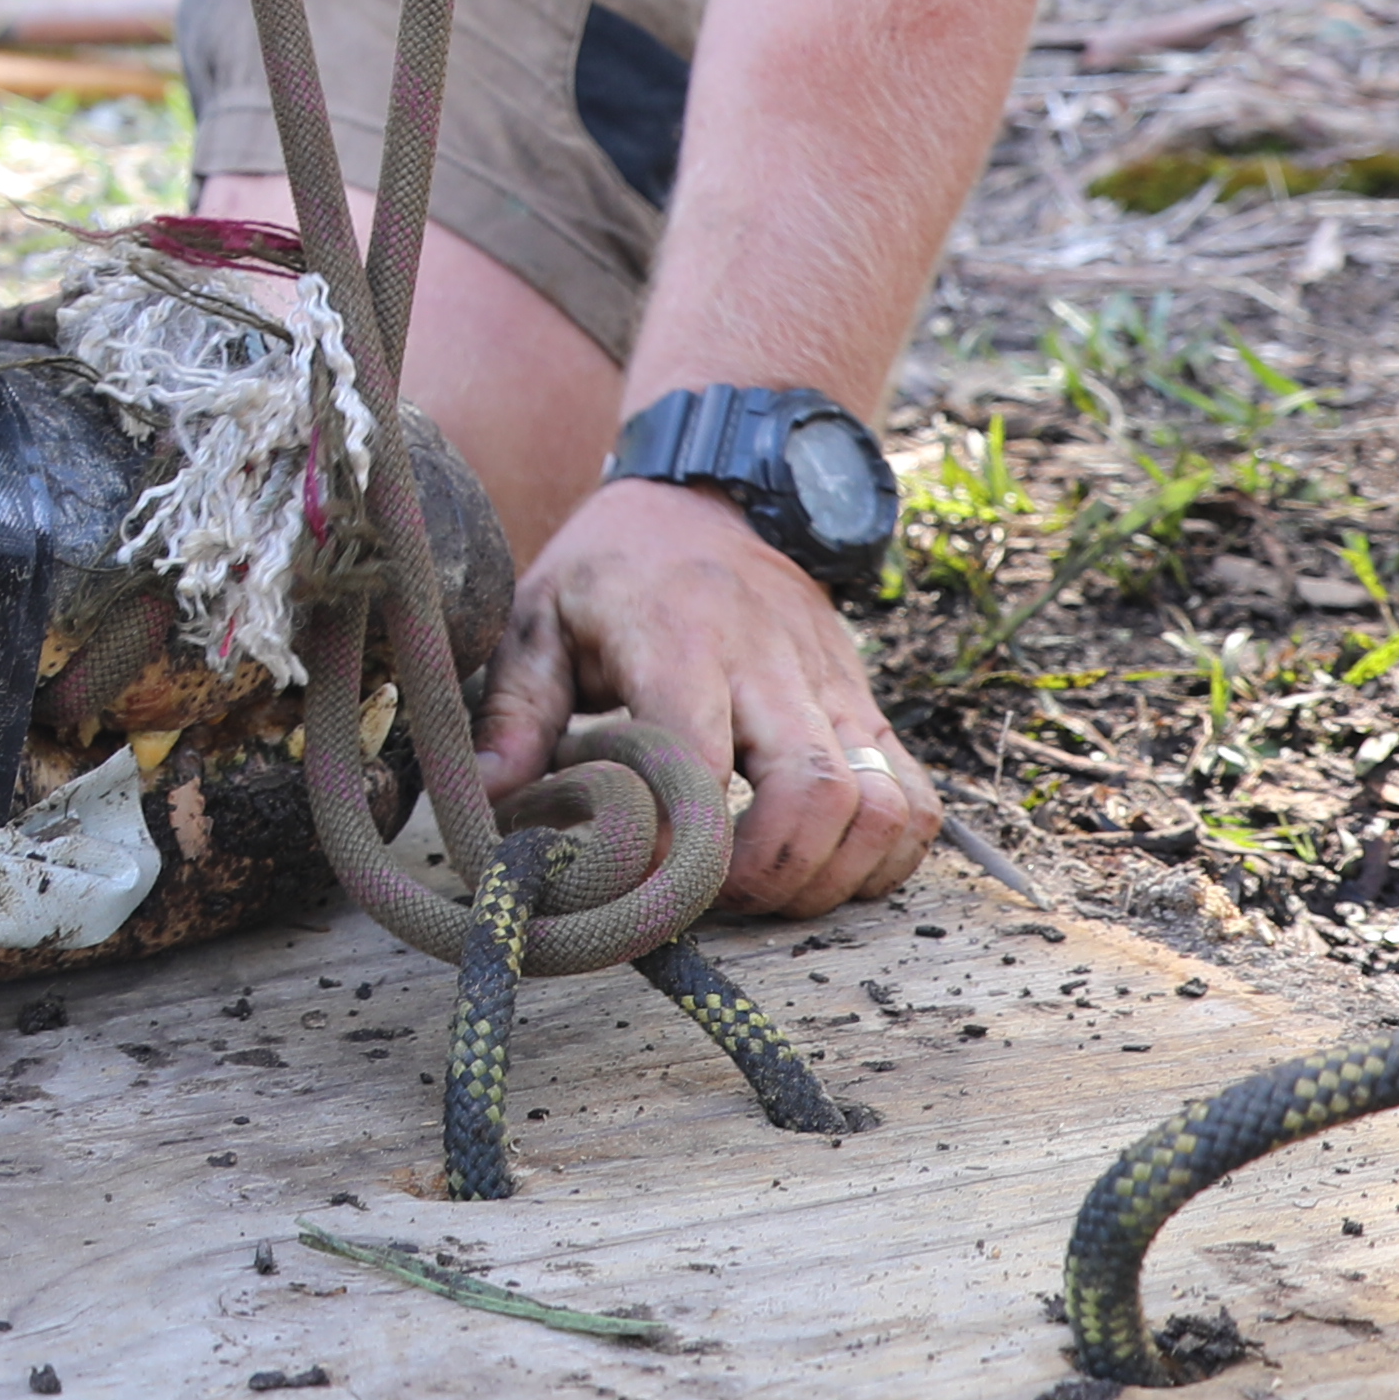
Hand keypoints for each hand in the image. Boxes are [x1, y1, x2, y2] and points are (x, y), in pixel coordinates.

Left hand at [472, 482, 935, 918]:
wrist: (705, 499)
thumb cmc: (609, 572)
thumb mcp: (535, 619)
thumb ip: (512, 712)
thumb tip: (484, 801)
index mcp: (679, 640)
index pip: (699, 763)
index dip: (680, 846)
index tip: (645, 887)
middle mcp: (771, 662)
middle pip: (815, 793)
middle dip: (770, 875)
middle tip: (715, 900)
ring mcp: (834, 685)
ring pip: (882, 803)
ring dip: (834, 875)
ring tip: (768, 890)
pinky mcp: (869, 704)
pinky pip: (914, 797)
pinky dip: (886, 855)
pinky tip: (824, 867)